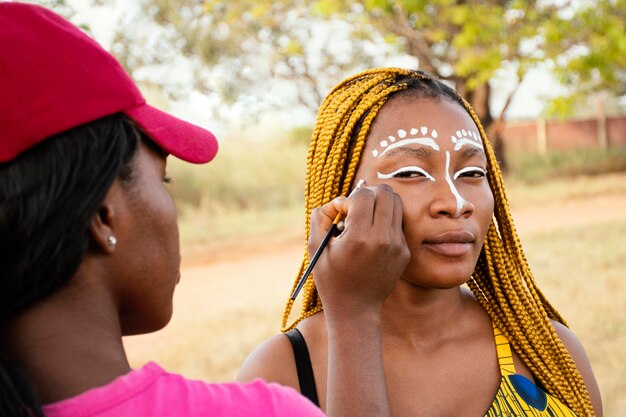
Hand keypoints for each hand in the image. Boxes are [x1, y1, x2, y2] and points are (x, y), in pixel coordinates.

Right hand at [309, 184, 409, 321]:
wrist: (355, 309)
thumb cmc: (331, 278)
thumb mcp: (316, 247)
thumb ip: (321, 216)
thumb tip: (340, 201)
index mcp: (359, 238)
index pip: (364, 195)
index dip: (349, 199)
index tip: (342, 214)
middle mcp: (383, 240)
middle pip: (385, 193)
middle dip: (368, 195)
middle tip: (356, 210)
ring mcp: (398, 246)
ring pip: (397, 203)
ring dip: (380, 204)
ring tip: (365, 220)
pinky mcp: (405, 252)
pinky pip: (398, 222)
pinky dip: (385, 221)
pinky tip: (372, 237)